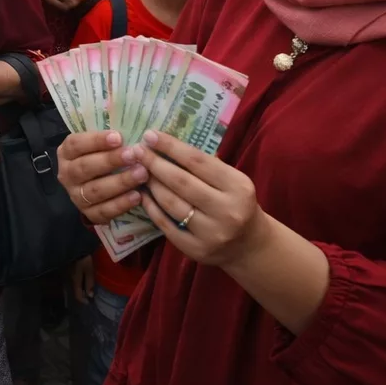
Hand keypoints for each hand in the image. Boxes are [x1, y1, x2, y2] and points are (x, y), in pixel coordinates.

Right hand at [54, 130, 146, 224]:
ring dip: (120, 182)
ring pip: (95, 190)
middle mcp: (67, 174)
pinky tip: (137, 196)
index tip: (119, 137)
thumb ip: (110, 138)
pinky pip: (103, 211)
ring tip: (142, 174)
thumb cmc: (101, 156)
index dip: (96, 141)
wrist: (92, 187)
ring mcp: (76, 196)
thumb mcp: (99, 145)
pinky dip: (121, 204)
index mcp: (66, 153)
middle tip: (134, 155)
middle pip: (85, 168)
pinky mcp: (88, 214)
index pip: (77, 144)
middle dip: (110, 161)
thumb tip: (134, 127)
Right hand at [69, 256, 94, 304]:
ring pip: (72, 285)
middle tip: (88, 295)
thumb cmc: (83, 259)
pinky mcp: (66, 269)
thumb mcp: (89, 270)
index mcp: (75, 281)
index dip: (83, 300)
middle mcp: (68, 279)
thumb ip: (89, 283)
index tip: (89, 302)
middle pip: (74, 291)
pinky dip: (76, 281)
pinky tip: (80, 279)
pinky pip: (71, 279)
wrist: (74, 246)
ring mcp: (66, 274)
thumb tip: (90, 296)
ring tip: (85, 287)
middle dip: (81, 294)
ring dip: (78, 288)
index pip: (77, 295)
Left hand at [131, 130, 264, 267]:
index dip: (171, 147)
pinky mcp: (196, 249)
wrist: (249, 245)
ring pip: (170, 203)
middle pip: (181, 182)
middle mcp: (227, 211)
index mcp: (238, 187)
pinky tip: (142, 194)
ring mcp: (211, 233)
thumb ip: (205, 164)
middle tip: (136, 150)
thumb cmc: (236, 203)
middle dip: (154, 163)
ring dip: (150, 184)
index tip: (149, 135)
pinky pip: (165, 224)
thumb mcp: (232, 180)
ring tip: (138, 170)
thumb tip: (166, 142)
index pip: (198, 161)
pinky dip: (151, 206)